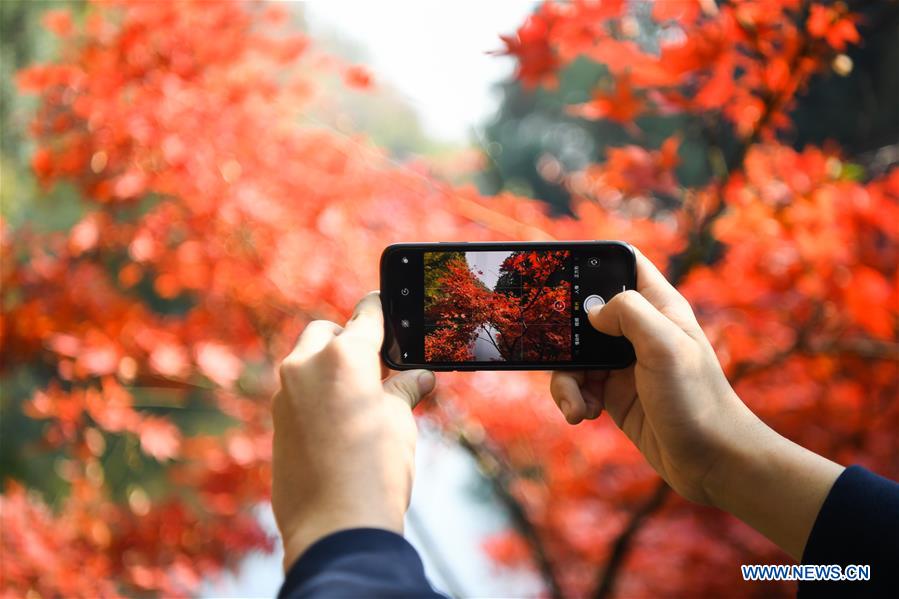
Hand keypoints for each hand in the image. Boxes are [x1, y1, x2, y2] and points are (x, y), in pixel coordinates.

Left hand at [272, 292, 435, 571]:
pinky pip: (297, 391)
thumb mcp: (400, 423)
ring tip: (360, 397)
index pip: (365, 316)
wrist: (335, 527)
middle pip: (326, 332)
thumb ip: (403, 390)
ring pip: (307, 362)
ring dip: (329, 368)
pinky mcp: (275, 421)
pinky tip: (338, 421)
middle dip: (347, 340)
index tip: (382, 304)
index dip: (379, 309)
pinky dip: (315, 394)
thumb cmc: (376, 470)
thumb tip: (418, 377)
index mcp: (345, 356)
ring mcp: (285, 393)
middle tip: (376, 364)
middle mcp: (307, 365)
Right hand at [550, 248, 842, 558]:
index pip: (624, 265)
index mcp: (657, 307)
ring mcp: (624, 363)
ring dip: (564, 378)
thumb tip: (591, 310)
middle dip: (564, 333)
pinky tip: (582, 414)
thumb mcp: (665, 346)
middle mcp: (639, 331)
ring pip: (575, 354)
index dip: (594, 262)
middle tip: (553, 350)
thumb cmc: (697, 401)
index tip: (561, 273)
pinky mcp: (613, 394)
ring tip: (576, 404)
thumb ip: (628, 313)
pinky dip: (572, 399)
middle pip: (586, 313)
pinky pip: (578, 385)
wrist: (711, 461)